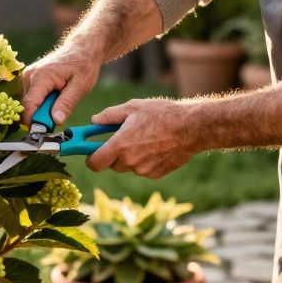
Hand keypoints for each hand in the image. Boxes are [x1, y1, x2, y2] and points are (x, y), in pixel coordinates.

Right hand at [20, 43, 100, 125]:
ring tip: (60, 102)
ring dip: (42, 110)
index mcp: (41, 77)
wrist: (81, 49)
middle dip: (41, 117)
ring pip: (28, 104)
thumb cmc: (83, 65)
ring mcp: (27, 77)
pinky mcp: (29, 80)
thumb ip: (67, 103)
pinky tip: (55, 97)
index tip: (45, 133)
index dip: (34, 123)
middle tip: (59, 116)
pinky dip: (41, 104)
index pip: (29, 106)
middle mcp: (29, 76)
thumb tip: (56, 121)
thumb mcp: (81, 86)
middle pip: (27, 107)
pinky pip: (31, 99)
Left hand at [85, 99, 202, 178]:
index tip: (90, 151)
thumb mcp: (132, 107)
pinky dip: (143, 161)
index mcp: (121, 145)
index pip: (94, 163)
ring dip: (129, 157)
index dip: (90, 158)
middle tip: (121, 139)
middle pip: (111, 164)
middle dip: (112, 153)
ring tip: (143, 138)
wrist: (192, 128)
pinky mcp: (155, 174)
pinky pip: (142, 169)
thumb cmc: (162, 114)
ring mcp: (143, 170)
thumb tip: (94, 121)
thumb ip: (109, 116)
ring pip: (127, 167)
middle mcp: (130, 161)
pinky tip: (155, 146)